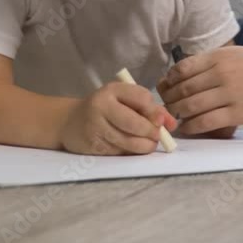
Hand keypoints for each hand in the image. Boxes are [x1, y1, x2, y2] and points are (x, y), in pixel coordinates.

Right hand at [59, 82, 176, 154]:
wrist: (70, 121)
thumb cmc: (107, 108)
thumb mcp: (125, 100)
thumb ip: (149, 109)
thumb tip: (172, 124)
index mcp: (112, 90)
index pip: (141, 98)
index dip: (155, 111)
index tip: (162, 121)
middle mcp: (101, 106)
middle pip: (134, 123)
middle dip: (151, 132)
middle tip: (157, 136)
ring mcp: (95, 127)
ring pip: (127, 141)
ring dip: (144, 146)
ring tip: (149, 145)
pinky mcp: (92, 145)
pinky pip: (119, 152)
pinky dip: (130, 152)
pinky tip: (132, 148)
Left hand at [157, 46, 242, 134]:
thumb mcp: (236, 54)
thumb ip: (210, 62)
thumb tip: (182, 75)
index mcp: (219, 57)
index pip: (182, 69)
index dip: (169, 81)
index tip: (167, 88)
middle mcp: (222, 73)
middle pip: (183, 89)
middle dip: (170, 100)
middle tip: (166, 107)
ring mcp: (230, 94)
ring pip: (191, 106)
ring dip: (178, 114)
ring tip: (175, 118)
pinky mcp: (238, 113)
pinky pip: (206, 122)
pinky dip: (191, 127)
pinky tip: (187, 128)